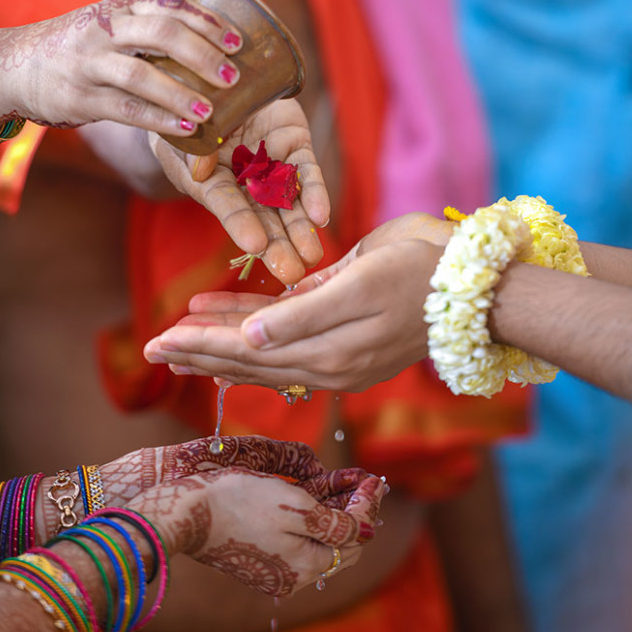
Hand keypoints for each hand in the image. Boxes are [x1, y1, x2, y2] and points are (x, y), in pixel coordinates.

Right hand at [0, 0, 241, 133]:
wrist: (15, 65)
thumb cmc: (80, 48)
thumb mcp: (111, 26)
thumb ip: (150, 29)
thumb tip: (211, 42)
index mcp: (120, 10)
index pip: (170, 7)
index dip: (208, 23)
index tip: (238, 42)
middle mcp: (105, 31)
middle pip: (161, 34)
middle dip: (203, 55)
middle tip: (232, 77)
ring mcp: (90, 64)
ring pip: (141, 73)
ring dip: (180, 93)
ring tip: (210, 111)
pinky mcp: (79, 98)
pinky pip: (124, 108)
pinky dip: (157, 119)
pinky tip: (184, 129)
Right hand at [36, 436, 368, 540]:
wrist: (182, 507)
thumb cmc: (238, 502)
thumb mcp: (296, 508)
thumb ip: (336, 522)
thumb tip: (363, 528)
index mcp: (306, 568)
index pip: (354, 537)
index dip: (368, 504)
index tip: (375, 476)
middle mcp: (291, 574)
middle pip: (338, 541)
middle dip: (354, 507)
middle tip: (364, 478)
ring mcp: (272, 566)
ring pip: (317, 537)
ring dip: (333, 508)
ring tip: (343, 480)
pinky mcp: (254, 552)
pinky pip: (293, 535)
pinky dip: (307, 513)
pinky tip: (312, 490)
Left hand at [144, 235, 443, 391]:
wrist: (480, 286)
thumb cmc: (422, 268)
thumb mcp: (363, 280)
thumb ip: (306, 315)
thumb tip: (253, 342)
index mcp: (331, 348)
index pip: (250, 350)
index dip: (203, 342)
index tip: (160, 338)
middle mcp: (331, 362)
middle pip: (249, 359)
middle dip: (198, 351)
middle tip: (151, 347)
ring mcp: (341, 359)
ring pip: (265, 356)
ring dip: (219, 349)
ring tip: (176, 342)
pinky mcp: (350, 349)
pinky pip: (292, 349)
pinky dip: (256, 338)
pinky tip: (225, 327)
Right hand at [149, 98, 329, 285]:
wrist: (220, 80)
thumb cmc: (189, 110)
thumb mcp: (183, 128)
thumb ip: (193, 149)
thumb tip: (202, 171)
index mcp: (210, 180)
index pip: (226, 204)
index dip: (239, 223)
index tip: (255, 247)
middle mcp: (242, 180)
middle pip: (262, 216)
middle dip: (278, 245)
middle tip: (292, 275)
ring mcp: (271, 164)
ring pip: (289, 202)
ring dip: (301, 229)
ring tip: (313, 256)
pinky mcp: (295, 146)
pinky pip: (306, 173)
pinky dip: (315, 193)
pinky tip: (321, 217)